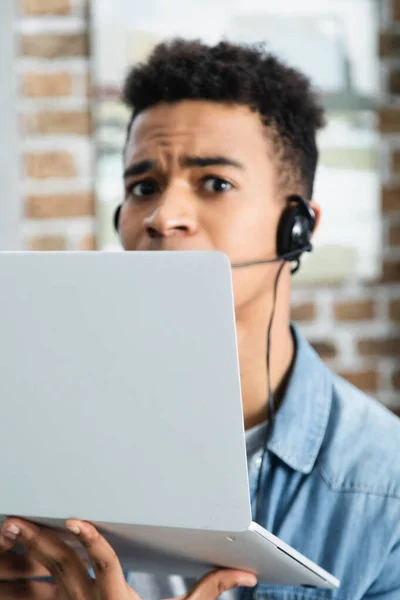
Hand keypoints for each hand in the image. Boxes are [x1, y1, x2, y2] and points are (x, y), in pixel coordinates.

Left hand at [0, 517, 256, 598]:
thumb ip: (211, 590)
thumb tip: (245, 575)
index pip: (103, 565)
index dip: (90, 541)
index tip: (75, 521)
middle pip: (62, 567)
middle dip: (39, 542)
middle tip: (16, 521)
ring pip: (47, 575)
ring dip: (28, 552)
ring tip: (10, 530)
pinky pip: (41, 592)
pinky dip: (27, 573)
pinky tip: (15, 559)